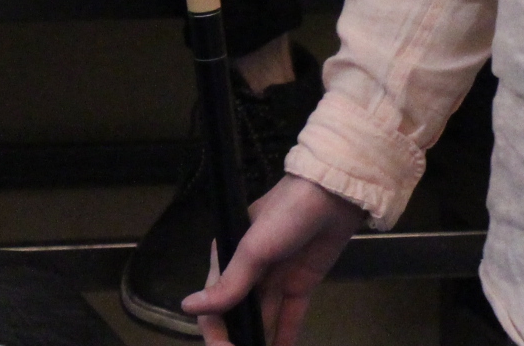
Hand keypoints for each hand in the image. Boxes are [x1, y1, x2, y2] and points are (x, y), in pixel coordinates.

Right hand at [185, 175, 364, 345]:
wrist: (335, 193)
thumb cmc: (287, 214)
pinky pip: (289, 315)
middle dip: (238, 338)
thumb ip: (228, 284)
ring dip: (260, 340)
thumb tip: (188, 308)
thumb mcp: (254, 248)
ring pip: (263, 319)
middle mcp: (250, 271)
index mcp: (230, 256)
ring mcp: (276, 279)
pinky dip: (285, 336)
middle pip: (238, 314)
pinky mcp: (301, 283)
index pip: (216, 302)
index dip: (216, 332)